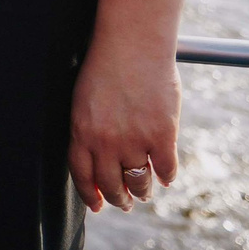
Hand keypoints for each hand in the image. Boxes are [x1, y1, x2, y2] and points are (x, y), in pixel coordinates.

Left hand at [69, 27, 181, 212]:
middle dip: (120, 199)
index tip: (98, 206)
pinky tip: (166, 175)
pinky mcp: (162, 136)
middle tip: (127, 203)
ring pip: (140, 182)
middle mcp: (105, 142)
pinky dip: (168, 176)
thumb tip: (97, 157)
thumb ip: (89, 129)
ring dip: (143, 191)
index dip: (91, 195)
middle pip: (112, 185)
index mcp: (81, 131)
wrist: (132, 43)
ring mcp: (135, 141)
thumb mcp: (84, 100)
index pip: (82, 176)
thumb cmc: (106, 66)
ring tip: (145, 192)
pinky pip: (167, 170)